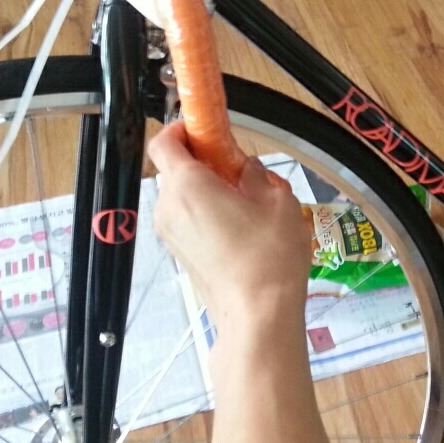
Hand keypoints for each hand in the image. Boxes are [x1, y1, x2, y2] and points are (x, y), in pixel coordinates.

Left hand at [147, 121, 310, 329]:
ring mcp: (171, 235)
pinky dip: (207, 213)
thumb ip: (257, 175)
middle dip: (205, 161)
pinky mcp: (180, 255)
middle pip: (176, 169)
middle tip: (241, 170)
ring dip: (208, 190)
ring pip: (182, 196)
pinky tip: (242, 227)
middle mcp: (170, 207)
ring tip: (248, 204)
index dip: (184, 128)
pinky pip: (187, 220)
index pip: (165, 141)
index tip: (210, 128)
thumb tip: (246, 170)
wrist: (258, 315)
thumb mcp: (278, 201)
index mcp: (188, 185)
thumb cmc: (269, 257)